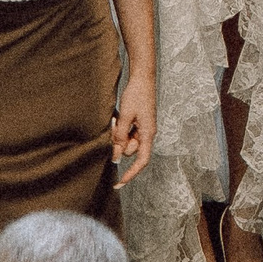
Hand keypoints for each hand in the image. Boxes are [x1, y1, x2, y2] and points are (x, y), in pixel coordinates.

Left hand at [114, 69, 156, 184]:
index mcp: (148, 134)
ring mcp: (142, 129)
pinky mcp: (137, 123)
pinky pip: (126, 133)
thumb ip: (120, 137)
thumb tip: (116, 155)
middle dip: (119, 142)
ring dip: (118, 133)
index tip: (120, 183)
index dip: (131, 173)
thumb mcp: (125, 116)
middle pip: (130, 150)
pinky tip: (118, 116)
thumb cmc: (136, 95)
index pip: (142, 160)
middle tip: (114, 124)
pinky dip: (120, 128)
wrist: (142, 78)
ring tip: (116, 117)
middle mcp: (146, 134)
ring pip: (126, 141)